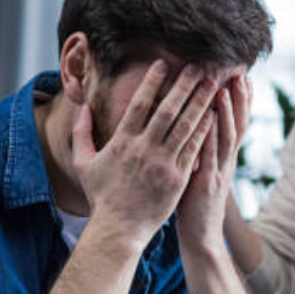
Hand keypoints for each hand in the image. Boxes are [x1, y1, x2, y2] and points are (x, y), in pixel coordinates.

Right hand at [72, 60, 216, 246]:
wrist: (119, 229)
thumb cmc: (101, 197)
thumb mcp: (83, 163)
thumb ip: (81, 133)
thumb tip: (82, 108)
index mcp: (122, 143)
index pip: (139, 104)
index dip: (152, 82)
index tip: (163, 64)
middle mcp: (144, 150)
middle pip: (167, 110)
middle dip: (183, 85)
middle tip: (197, 66)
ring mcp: (164, 164)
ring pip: (185, 126)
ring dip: (200, 102)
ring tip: (211, 84)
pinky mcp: (178, 178)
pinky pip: (194, 148)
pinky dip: (204, 130)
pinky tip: (214, 114)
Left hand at [177, 74, 251, 251]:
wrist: (201, 238)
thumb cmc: (195, 206)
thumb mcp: (201, 174)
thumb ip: (201, 152)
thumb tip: (196, 129)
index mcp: (223, 159)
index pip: (236, 124)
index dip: (241, 101)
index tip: (243, 77)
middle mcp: (225, 163)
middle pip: (237, 125)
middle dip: (239, 100)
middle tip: (241, 74)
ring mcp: (218, 173)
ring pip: (225, 138)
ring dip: (226, 113)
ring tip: (224, 89)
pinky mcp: (206, 184)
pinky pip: (208, 155)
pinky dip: (209, 136)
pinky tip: (207, 119)